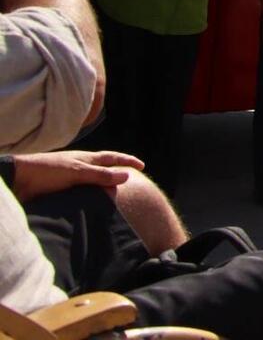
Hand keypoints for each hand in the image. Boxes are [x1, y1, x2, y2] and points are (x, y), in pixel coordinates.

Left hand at [11, 151, 143, 201]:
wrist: (19, 179)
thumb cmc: (47, 171)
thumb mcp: (78, 172)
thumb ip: (101, 175)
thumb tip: (127, 176)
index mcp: (86, 159)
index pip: (112, 158)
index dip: (127, 161)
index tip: (142, 166)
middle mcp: (79, 167)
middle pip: (104, 169)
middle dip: (117, 173)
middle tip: (131, 180)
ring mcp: (70, 178)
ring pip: (92, 182)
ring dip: (103, 187)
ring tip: (113, 196)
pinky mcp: (60, 190)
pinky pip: (81, 193)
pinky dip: (90, 197)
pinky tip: (91, 205)